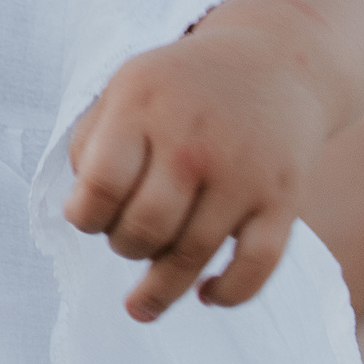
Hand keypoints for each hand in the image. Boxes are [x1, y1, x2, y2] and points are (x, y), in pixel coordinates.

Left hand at [63, 24, 331, 320]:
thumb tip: (81, 205)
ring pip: (193, 252)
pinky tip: (207, 296)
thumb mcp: (127, 86)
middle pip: (144, 226)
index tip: (86, 220)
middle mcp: (191, 141)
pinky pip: (256, 265)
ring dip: (162, 286)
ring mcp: (241, 172)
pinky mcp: (282, 198)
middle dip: (123, 247)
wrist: (277, 61)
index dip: (84, 216)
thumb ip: (93, 138)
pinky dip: (230, 293)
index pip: (100, 183)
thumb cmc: (183, 84)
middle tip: (124, 242)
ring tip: (143, 301)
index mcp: (142, 106)